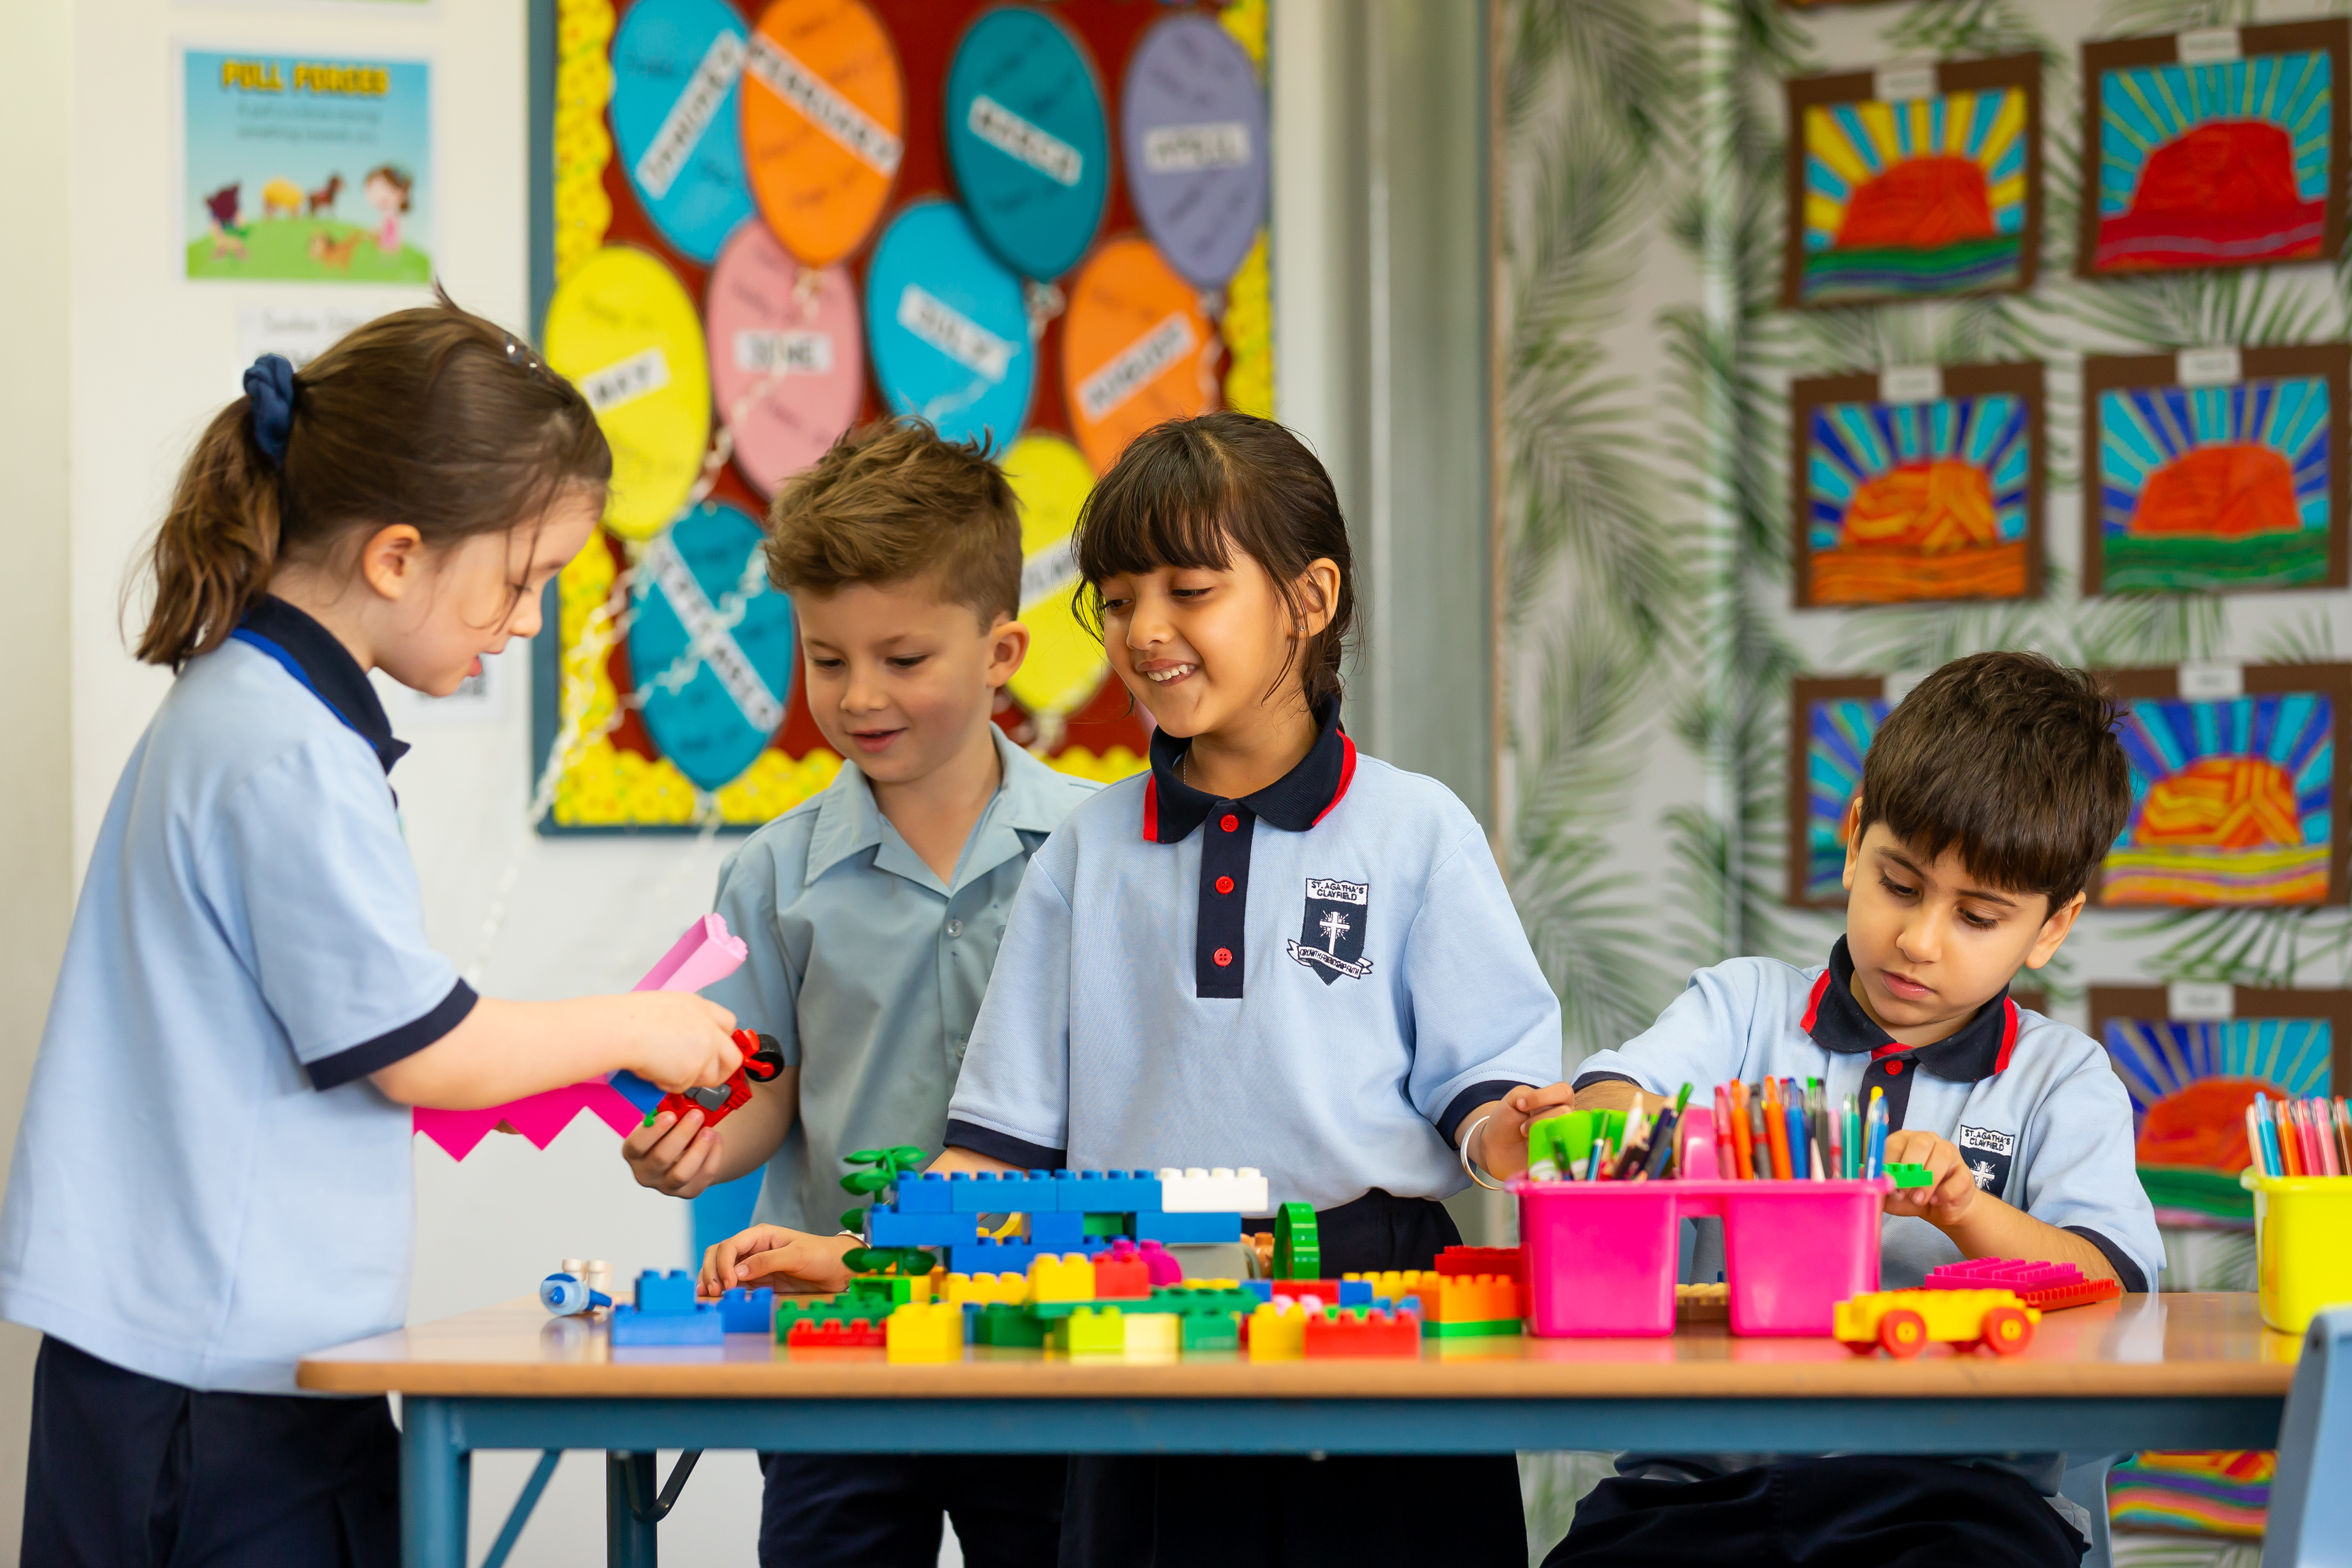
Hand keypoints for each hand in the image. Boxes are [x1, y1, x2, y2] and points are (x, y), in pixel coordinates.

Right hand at [618, 992, 739, 1091]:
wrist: (623, 1028)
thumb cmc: (632, 1016)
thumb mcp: (669, 1006)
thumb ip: (686, 1022)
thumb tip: (684, 1037)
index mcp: (702, 1009)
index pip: (729, 1025)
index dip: (721, 1040)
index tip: (713, 1049)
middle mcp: (709, 1030)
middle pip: (732, 1058)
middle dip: (721, 1071)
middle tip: (703, 1075)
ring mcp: (704, 1052)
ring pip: (708, 1077)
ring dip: (688, 1079)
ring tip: (665, 1069)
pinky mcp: (691, 1072)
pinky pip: (683, 1087)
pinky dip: (668, 1084)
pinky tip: (653, 1070)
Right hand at [621, 1106, 722, 1197]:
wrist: (683, 1153)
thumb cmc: (668, 1131)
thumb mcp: (660, 1120)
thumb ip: (663, 1111)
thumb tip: (676, 1095)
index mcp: (633, 1153)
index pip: (636, 1146)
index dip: (652, 1131)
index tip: (670, 1115)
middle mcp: (645, 1173)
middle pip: (661, 1158)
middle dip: (681, 1134)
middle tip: (697, 1115)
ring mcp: (666, 1186)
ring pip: (682, 1173)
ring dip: (698, 1149)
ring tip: (709, 1130)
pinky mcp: (688, 1192)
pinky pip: (703, 1177)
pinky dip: (713, 1156)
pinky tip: (716, 1138)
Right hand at [700, 1225, 859, 1296]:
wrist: (837, 1270)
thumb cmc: (821, 1255)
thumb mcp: (797, 1255)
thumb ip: (767, 1261)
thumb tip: (738, 1273)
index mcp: (760, 1235)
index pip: (730, 1245)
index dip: (723, 1264)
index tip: (729, 1283)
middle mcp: (752, 1248)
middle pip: (718, 1254)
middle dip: (711, 1271)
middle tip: (713, 1292)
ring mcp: (752, 1265)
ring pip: (721, 1269)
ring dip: (711, 1280)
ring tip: (707, 1296)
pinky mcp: (756, 1281)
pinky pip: (733, 1284)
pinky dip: (722, 1290)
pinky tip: (716, 1299)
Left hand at [1471, 1082, 1577, 1178]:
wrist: (1496, 1148)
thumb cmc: (1507, 1121)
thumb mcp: (1513, 1100)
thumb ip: (1529, 1095)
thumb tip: (1545, 1110)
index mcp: (1556, 1101)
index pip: (1564, 1091)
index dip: (1543, 1097)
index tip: (1521, 1105)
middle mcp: (1565, 1118)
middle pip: (1566, 1112)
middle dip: (1539, 1118)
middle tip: (1522, 1128)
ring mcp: (1564, 1138)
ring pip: (1567, 1132)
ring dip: (1542, 1135)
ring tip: (1527, 1140)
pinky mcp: (1560, 1158)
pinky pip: (1564, 1155)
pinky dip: (1547, 1153)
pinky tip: (1534, 1152)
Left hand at [1881, 1129, 1980, 1227]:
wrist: (1940, 1209)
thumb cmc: (1910, 1195)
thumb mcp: (1888, 1192)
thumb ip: (1875, 1183)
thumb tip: (1859, 1174)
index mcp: (1904, 1141)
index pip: (1894, 1143)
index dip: (1890, 1165)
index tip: (1888, 1184)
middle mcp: (1927, 1140)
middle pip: (1919, 1143)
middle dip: (1909, 1171)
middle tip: (1903, 1193)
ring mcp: (1949, 1153)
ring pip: (1941, 1156)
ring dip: (1926, 1182)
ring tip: (1918, 1200)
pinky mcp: (1965, 1172)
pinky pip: (1957, 1179)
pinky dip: (1944, 1193)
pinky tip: (1937, 1200)